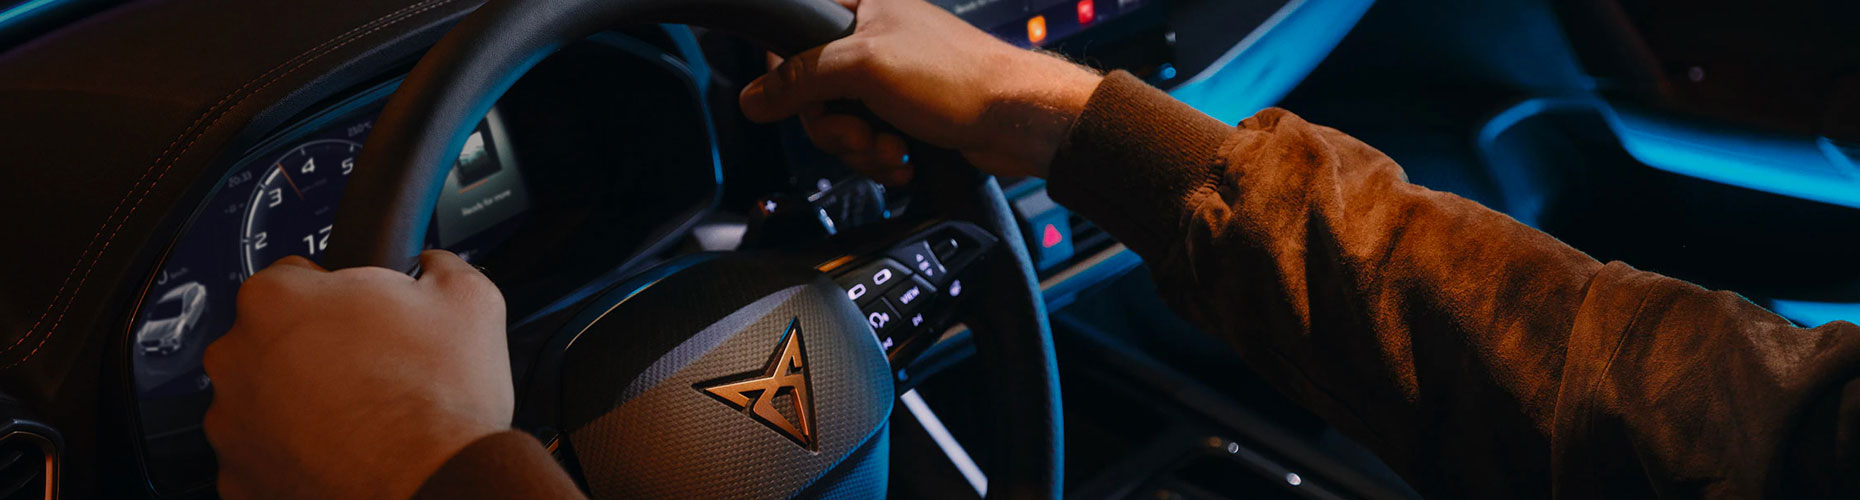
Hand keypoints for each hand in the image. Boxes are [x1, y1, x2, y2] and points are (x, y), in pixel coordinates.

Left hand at [204, 251, 511, 499]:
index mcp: (277, 299)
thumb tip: (432, 266)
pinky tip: (342, 452)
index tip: (362, 315)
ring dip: (300, 402)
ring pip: (262, 399)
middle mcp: (238, 357)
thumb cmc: (440, 401)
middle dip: (314, 348)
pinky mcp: (240, 477)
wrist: (436, 484)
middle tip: (369, 366)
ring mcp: (232, 423)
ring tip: (361, 415)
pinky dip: (295, 453)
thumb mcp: (468, 299)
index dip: (338, 293)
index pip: (294, 274)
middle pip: (272, 338)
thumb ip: (438, 264)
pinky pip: (263, 454)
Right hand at [739, 0, 1102, 182]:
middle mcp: (874, 40)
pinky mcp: (905, 117)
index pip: (795, 39)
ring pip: (840, 125)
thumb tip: (755, 98)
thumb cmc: (959, 78)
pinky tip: (905, 159)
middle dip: (835, 127)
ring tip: (893, 150)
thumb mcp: (865, 66)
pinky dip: (882, 159)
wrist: (1016, 121)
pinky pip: (868, 144)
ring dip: (862, 149)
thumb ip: (802, 78)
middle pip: (813, 93)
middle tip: (861, 134)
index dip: (789, 78)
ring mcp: (889, 81)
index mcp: (862, 6)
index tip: (791, 102)